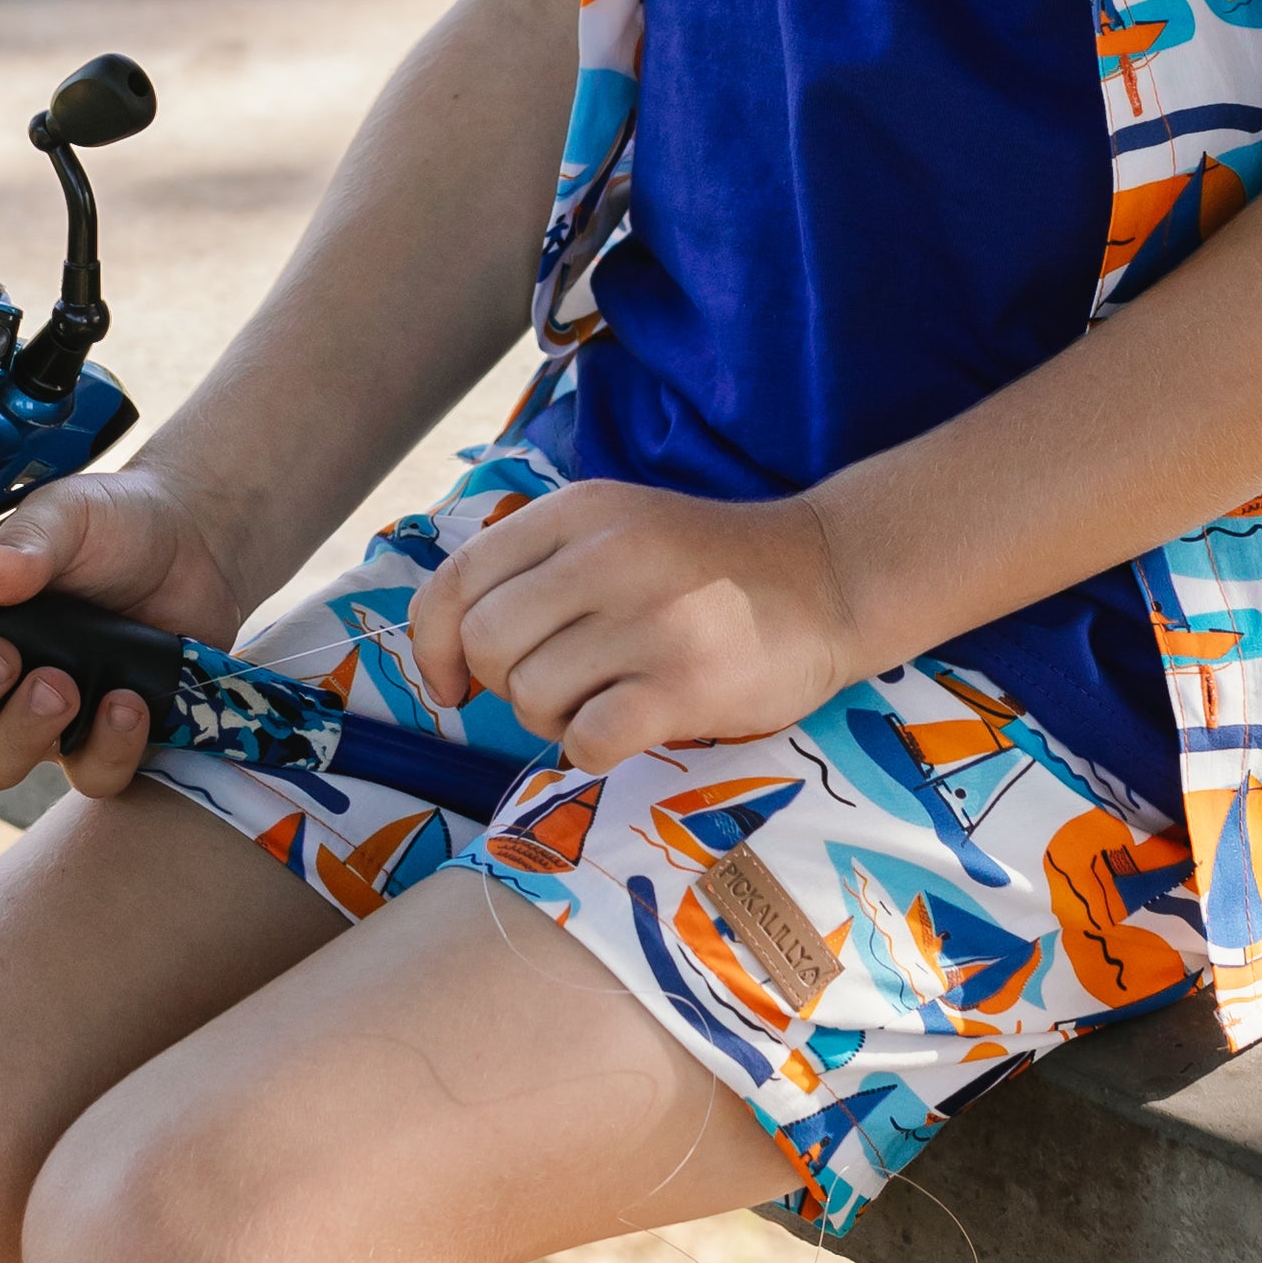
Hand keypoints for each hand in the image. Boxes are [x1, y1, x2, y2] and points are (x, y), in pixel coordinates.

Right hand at [0, 463, 249, 807]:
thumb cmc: (108, 527)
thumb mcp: (68, 514)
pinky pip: (87, 778)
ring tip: (64, 683)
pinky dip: (106, 749)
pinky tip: (128, 702)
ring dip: (19, 733)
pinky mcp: (99, 743)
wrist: (193, 546)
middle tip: (1, 658)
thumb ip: (27, 541)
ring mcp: (35, 722)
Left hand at [404, 473, 855, 772]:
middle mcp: (607, 556)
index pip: (458, 578)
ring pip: (531, 697)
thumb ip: (538, 565)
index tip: (452, 684)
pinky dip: (593, 750)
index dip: (432, 644)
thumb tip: (448, 647)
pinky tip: (629, 729)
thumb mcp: (617, 529)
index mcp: (579, 512)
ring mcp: (650, 619)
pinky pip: (588, 741)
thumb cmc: (707, 568)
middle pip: (486, 644)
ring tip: (604, 701)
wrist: (829, 577)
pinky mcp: (687, 682)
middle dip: (502, 685)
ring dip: (552, 720)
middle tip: (557, 686)